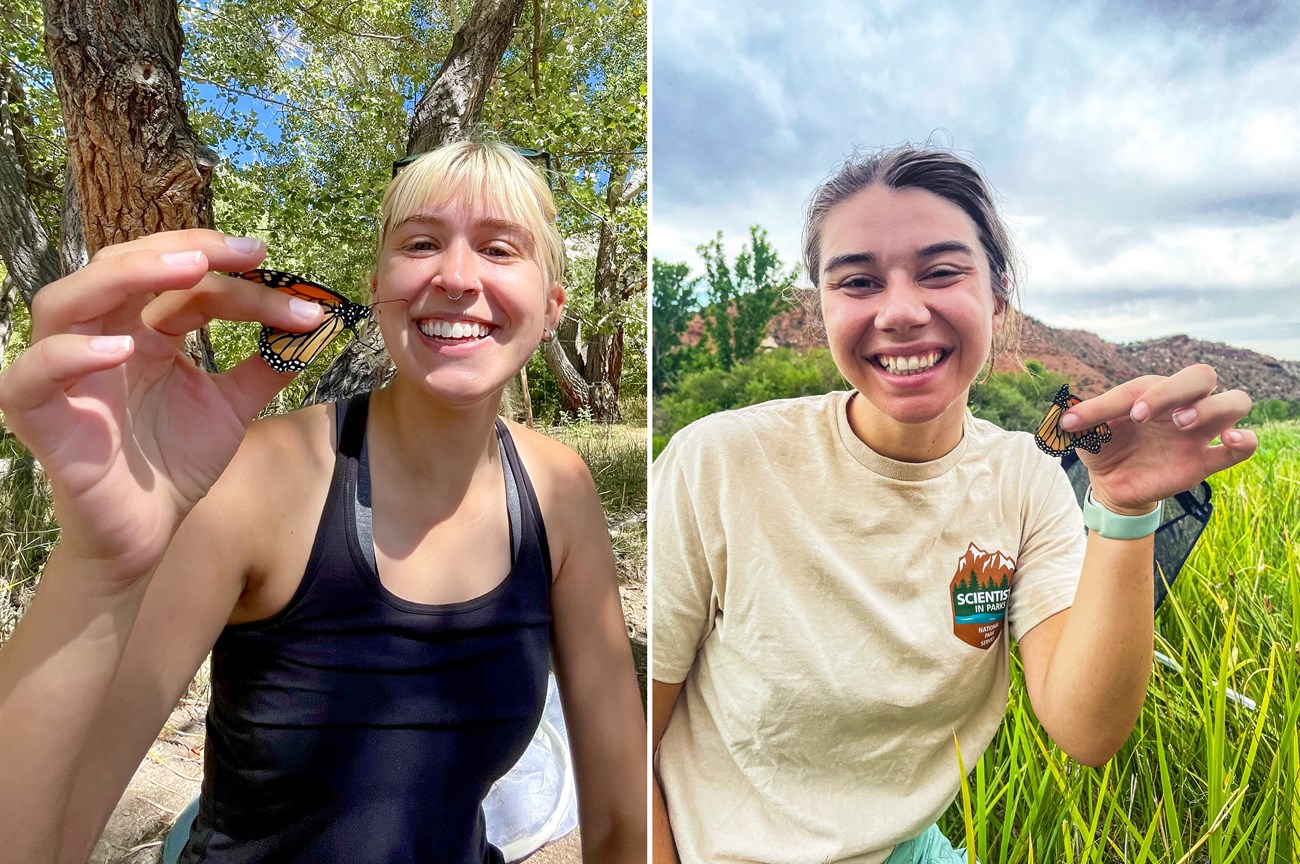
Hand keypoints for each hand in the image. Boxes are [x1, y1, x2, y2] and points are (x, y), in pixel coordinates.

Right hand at [0, 230, 323, 581]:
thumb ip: (265, 365)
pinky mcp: (39, 415)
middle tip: (245, 252)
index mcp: (144, 332)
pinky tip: (122, 350)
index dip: (233, 274)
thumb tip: (316, 327)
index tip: (287, 276)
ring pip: (66, 300)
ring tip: (188, 270)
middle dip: (183, 250)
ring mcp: (66, 374)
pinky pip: (34, 373)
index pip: (183, 284)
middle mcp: (100, 339)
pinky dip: (70, 354)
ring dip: (126, 275)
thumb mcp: (232, 407)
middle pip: (122, 267)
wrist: (147, 534)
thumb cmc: (176, 463)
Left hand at [1061, 364, 1257, 514]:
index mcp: (1152, 391)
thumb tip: (1063, 416)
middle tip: (1142, 415)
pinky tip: (1228, 440)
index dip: (1118, 398)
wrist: (1113, 484)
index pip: (1146, 384)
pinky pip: (1244, 445)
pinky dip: (1244, 439)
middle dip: (1174, 389)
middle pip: (1201, 376)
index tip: (1085, 421)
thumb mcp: (1084, 435)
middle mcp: (1181, 405)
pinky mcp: (1208, 460)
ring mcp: (1199, 432)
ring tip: (1181, 424)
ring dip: (1212, 408)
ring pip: (1234, 401)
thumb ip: (1079, 421)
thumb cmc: (1102, 446)